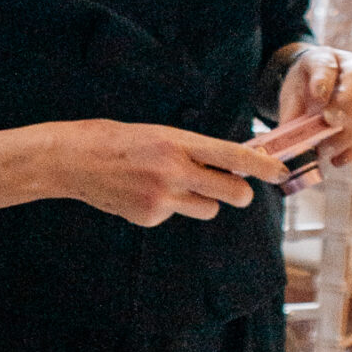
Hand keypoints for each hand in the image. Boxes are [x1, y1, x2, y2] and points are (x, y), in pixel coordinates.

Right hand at [50, 119, 287, 226]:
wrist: (71, 160)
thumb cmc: (116, 140)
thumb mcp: (158, 135)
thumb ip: (192, 150)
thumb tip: (229, 166)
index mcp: (176, 143)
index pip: (231, 156)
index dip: (262, 166)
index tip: (280, 172)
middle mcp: (173, 171)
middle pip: (232, 193)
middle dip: (241, 193)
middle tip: (239, 190)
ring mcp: (160, 198)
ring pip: (208, 209)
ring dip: (201, 200)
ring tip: (171, 184)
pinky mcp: (148, 217)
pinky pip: (176, 215)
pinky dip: (168, 207)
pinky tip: (142, 193)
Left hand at [276, 46, 351, 163]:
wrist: (322, 85)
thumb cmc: (305, 89)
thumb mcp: (291, 95)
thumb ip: (291, 113)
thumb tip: (286, 142)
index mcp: (325, 57)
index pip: (325, 64)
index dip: (323, 80)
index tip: (318, 97)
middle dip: (345, 104)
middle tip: (330, 123)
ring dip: (351, 132)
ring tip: (327, 151)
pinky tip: (338, 160)